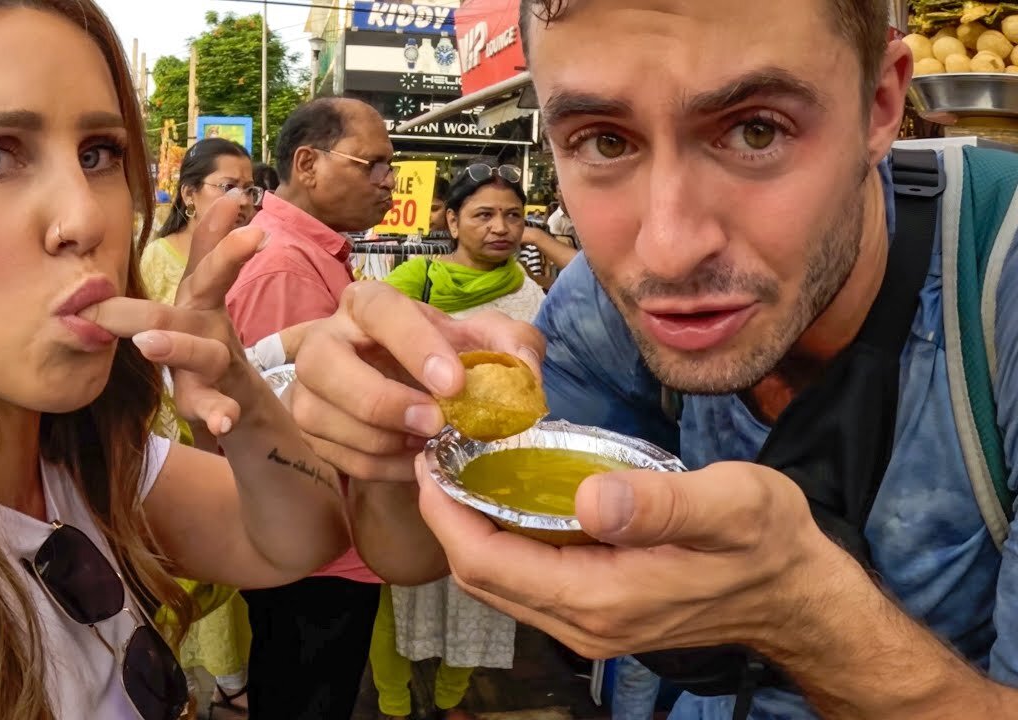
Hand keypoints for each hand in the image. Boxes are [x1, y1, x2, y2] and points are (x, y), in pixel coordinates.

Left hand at [82, 196, 263, 435]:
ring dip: (177, 347)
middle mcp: (214, 325)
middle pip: (205, 293)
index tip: (234, 200)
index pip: (210, 256)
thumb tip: (222, 200)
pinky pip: (220, 407)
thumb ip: (208, 250)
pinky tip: (222, 423)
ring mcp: (221, 364)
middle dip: (208, 263)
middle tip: (205, 254)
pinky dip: (220, 413)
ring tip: (149, 345)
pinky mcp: (223, 401)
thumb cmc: (208, 344)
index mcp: (201, 300)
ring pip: (204, 353)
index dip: (219, 231)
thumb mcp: (205, 295)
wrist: (246, 407)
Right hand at [289, 281, 545, 481]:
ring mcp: (307, 388)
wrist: (412, 388)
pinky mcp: (307, 431)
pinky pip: (338, 457)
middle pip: (323, 363)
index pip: (379, 311)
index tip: (455, 383)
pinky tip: (414, 460)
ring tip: (428, 443)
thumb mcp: (484, 341)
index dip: (414, 345)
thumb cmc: (443, 357)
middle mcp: (324, 340)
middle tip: (434, 423)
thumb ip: (512, 344)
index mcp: (367, 305)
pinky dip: (382, 467)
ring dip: (382, 440)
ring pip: (320, 415)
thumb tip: (525, 369)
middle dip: (380, 399)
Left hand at [415, 458, 851, 659]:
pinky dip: (502, 541)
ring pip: (500, 582)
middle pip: (482, 577)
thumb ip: (660, 504)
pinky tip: (508, 497)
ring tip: (462, 470)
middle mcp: (584, 623)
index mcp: (602, 598)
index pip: (489, 563)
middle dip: (446, 520)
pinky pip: (527, 580)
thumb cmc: (770, 544)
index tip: (429, 460)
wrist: (798, 596)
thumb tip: (589, 498)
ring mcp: (590, 624)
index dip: (446, 515)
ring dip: (469, 530)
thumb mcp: (730, 506)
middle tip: (435, 457)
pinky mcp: (598, 614)